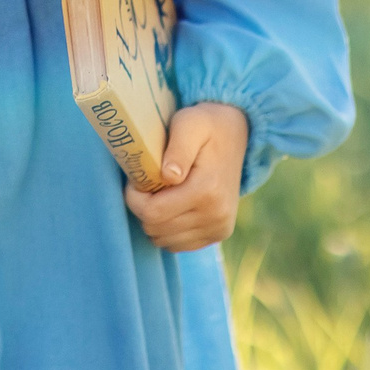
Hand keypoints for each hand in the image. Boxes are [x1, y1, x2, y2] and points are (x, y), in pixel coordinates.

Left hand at [125, 102, 249, 251]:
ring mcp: (219, 228)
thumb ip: (178, 148)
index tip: (136, 179)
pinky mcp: (219, 233)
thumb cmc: (205, 125)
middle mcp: (216, 215)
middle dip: (142, 207)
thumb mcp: (189, 124)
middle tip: (148, 184)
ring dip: (154, 220)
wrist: (235, 134)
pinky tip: (172, 206)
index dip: (134, 197)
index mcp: (207, 191)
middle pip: (155, 229)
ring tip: (161, 193)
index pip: (152, 213)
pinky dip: (168, 229)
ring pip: (164, 240)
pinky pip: (178, 245)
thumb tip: (169, 176)